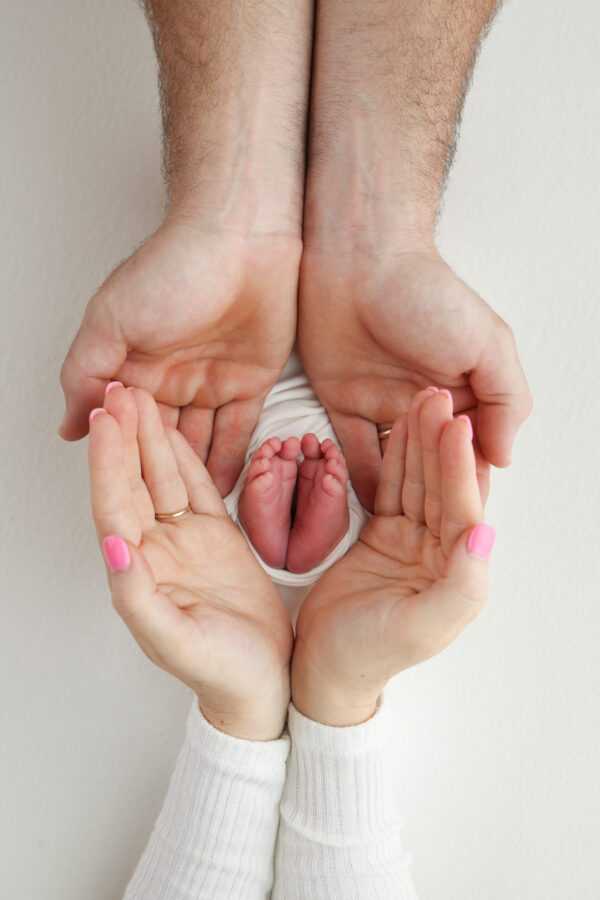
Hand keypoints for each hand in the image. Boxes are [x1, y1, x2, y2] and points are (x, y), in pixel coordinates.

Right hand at [62, 218, 300, 495]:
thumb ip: (86, 375)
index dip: (124, 460)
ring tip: (193, 518)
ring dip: (194, 475)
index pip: (124, 427)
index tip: (125, 500)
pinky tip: (224, 493)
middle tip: (164, 520)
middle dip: (161, 475)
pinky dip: (233, 461)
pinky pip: (240, 430)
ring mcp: (211, 381)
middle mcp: (170, 378)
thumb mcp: (111, 321)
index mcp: (133, 367)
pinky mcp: (251, 381)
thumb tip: (69, 427)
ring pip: (200, 441)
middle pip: (162, 440)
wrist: (243, 239)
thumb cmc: (173, 268)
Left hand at [89, 384, 293, 740]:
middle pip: (132, 482)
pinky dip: (184, 458)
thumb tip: (113, 550)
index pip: (114, 507)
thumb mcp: (178, 642)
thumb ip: (140, 599)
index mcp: (138, 573)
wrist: (265, 680)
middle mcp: (154, 551)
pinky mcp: (215, 537)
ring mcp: (184, 541)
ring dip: (150, 438)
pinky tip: (174, 431)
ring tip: (141, 396)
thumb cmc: (222, 673)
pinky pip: (195, 488)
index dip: (108, 462)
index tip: (106, 420)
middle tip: (120, 390)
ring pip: (162, 478)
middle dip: (124, 436)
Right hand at [290, 387, 493, 726]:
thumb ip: (460, 586)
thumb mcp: (419, 627)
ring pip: (418, 482)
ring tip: (420, 401)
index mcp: (457, 573)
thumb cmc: (370, 655)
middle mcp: (440, 553)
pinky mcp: (384, 535)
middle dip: (440, 442)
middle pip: (442, 487)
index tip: (457, 425)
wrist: (324, 668)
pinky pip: (392, 490)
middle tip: (437, 397)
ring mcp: (412, 541)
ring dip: (420, 443)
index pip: (461, 508)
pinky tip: (397, 430)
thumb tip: (486, 535)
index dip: (459, 467)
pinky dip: (395, 459)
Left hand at [298, 245, 531, 509]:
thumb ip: (505, 400)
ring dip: (397, 492)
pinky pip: (351, 449)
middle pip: (432, 462)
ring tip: (398, 533)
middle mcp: (425, 403)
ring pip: (394, 461)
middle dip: (432, 496)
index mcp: (465, 391)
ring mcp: (383, 404)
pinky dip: (355, 478)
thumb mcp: (487, 343)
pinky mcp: (342, 402)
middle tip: (430, 537)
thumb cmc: (427, 294)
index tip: (468, 519)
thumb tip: (506, 458)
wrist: (357, 259)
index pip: (474, 449)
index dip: (473, 482)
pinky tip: (366, 509)